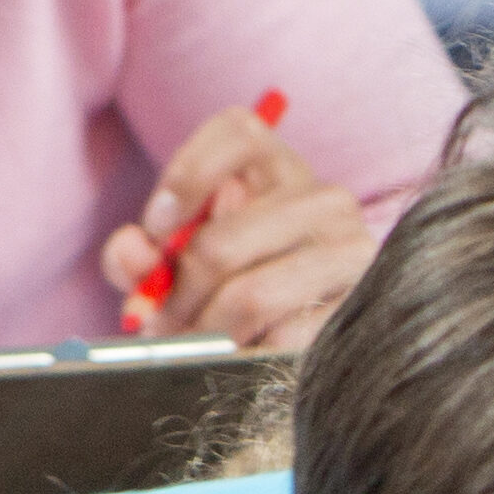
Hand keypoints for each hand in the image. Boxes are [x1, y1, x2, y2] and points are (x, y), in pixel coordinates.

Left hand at [103, 98, 373, 349]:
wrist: (309, 334)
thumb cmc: (234, 285)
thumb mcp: (182, 261)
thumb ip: (142, 256)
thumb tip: (132, 254)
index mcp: (278, 168)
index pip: (239, 133)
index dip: (187, 175)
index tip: (155, 227)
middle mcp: (325, 200)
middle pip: (222, 241)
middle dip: (177, 294)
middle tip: (158, 323)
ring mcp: (351, 252)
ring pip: (251, 296)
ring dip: (207, 333)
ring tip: (194, 347)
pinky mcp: (361, 307)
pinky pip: (284, 339)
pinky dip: (247, 358)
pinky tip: (240, 359)